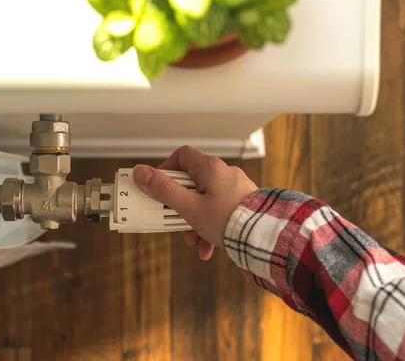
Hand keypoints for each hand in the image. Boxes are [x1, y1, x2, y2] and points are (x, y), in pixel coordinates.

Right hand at [133, 146, 257, 260]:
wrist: (264, 237)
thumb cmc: (228, 220)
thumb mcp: (189, 207)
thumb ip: (163, 190)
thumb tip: (141, 172)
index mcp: (210, 168)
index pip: (182, 156)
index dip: (166, 169)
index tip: (157, 186)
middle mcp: (224, 174)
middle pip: (192, 183)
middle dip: (180, 205)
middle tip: (174, 219)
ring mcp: (235, 189)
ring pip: (205, 201)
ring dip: (194, 220)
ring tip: (193, 240)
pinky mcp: (243, 204)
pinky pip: (220, 211)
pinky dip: (210, 227)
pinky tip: (207, 247)